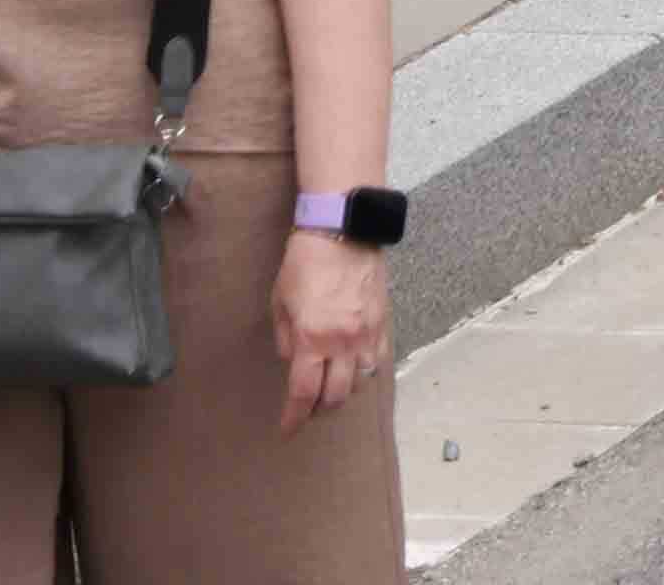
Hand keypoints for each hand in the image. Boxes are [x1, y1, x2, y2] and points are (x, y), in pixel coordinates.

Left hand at [269, 229, 391, 430]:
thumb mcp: (280, 305)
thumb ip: (287, 340)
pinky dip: (364, 372)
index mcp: (312, 339)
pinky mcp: (383, 322)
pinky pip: (377, 360)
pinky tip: (354, 369)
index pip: (304, 393)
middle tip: (308, 410)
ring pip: (361, 382)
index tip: (287, 431)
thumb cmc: (303, 266)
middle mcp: (343, 342)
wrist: (344, 232)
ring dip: (344, 392)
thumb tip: (295, 363)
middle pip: (336, 396)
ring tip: (331, 388)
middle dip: (319, 409)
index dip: (294, 417)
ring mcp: (368, 333)